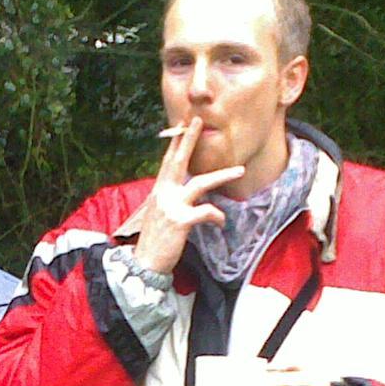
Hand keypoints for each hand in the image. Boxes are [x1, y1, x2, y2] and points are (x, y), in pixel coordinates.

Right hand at [130, 118, 246, 274]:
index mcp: (158, 192)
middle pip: (178, 161)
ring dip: (222, 175)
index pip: (168, 162)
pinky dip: (217, 216)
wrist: (144, 264)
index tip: (182, 124)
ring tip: (240, 170)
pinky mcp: (180, 221)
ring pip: (200, 183)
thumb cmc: (155, 240)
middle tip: (198, 121)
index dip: (175, 143)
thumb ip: (171, 200)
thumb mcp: (160, 215)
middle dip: (188, 139)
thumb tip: (188, 191)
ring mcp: (171, 206)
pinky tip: (221, 223)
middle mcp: (162, 194)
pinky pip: (207, 212)